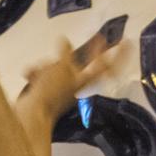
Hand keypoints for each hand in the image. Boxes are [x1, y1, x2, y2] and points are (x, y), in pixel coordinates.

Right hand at [15, 28, 133, 146]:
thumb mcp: (61, 68)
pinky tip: (29, 73)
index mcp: (85, 81)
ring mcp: (61, 90)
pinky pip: (45, 76)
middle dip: (85, 54)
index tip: (126, 41)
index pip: (108, 67)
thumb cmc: (50, 92)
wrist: (31, 116)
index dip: (118, 55)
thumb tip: (65, 39)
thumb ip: (66, 54)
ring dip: (48, 65)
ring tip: (37, 69)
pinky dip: (37, 73)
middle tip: (99, 39)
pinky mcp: (47, 93)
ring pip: (60, 68)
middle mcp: (76, 86)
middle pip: (84, 65)